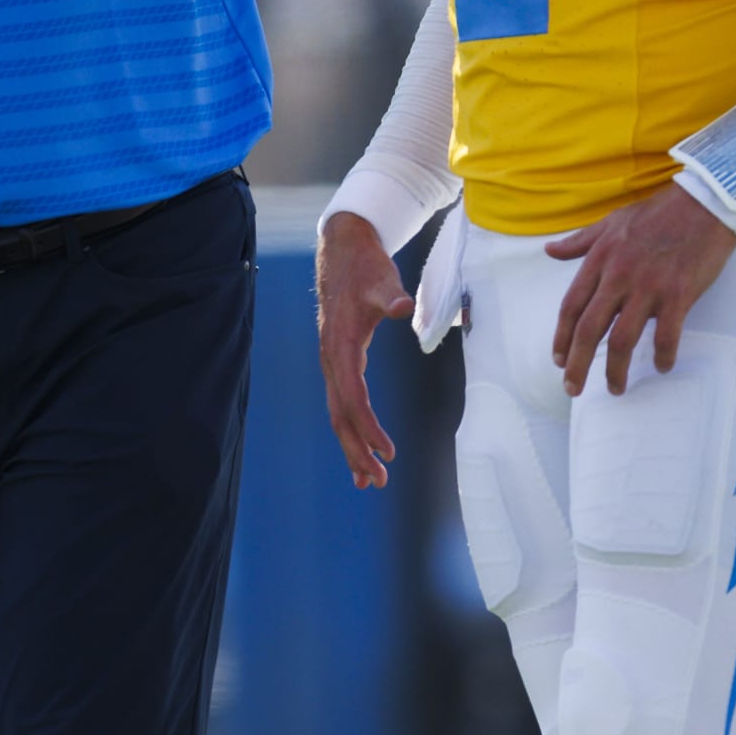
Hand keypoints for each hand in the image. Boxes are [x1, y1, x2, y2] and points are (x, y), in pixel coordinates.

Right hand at [317, 212, 414, 488]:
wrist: (344, 252)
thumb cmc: (366, 268)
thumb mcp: (382, 280)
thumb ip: (392, 296)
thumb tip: (403, 306)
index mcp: (340, 347)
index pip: (354, 397)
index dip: (369, 427)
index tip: (388, 450)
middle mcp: (332, 361)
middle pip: (341, 416)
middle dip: (357, 450)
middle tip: (376, 481)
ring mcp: (333, 364)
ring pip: (339, 415)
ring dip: (353, 447)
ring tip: (368, 479)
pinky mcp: (340, 363)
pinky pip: (343, 404)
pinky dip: (352, 430)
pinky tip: (364, 450)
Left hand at [548, 184, 735, 396]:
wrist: (703, 204)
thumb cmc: (657, 213)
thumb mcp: (611, 222)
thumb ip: (580, 241)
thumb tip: (550, 251)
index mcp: (600, 260)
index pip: (571, 307)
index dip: (561, 338)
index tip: (559, 360)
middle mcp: (618, 277)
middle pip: (589, 330)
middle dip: (577, 365)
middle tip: (573, 389)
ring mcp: (648, 288)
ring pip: (622, 340)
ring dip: (615, 370)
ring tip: (615, 388)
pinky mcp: (677, 295)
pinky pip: (666, 335)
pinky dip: (663, 355)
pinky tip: (661, 366)